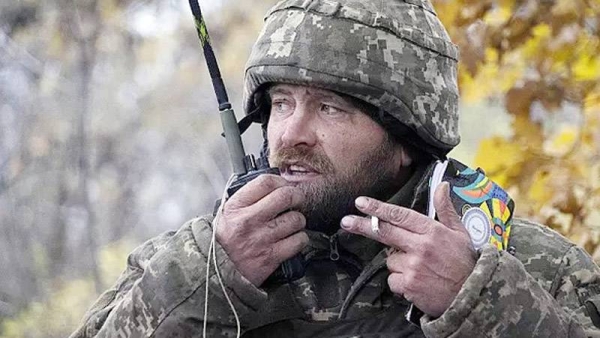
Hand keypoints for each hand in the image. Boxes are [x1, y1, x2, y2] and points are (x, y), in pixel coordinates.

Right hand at [216, 174, 308, 285]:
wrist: (218, 274)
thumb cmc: (225, 242)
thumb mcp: (227, 214)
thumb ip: (246, 199)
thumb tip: (273, 185)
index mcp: (236, 207)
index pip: (266, 182)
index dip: (281, 181)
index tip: (284, 186)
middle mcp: (249, 221)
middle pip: (286, 196)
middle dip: (297, 197)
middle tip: (296, 201)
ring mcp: (261, 239)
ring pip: (296, 219)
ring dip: (298, 221)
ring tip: (291, 224)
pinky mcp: (271, 257)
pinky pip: (299, 241)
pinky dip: (299, 239)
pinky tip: (292, 239)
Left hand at [341, 182, 476, 317]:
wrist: (473, 296)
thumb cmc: (465, 263)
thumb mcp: (460, 233)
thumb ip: (446, 209)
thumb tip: (442, 186)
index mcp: (433, 231)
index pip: (400, 215)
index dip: (378, 208)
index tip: (360, 202)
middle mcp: (421, 246)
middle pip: (384, 232)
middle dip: (362, 225)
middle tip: (346, 221)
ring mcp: (414, 266)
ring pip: (390, 260)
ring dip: (398, 263)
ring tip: (419, 269)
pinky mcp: (409, 285)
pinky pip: (392, 279)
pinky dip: (400, 282)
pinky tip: (416, 282)